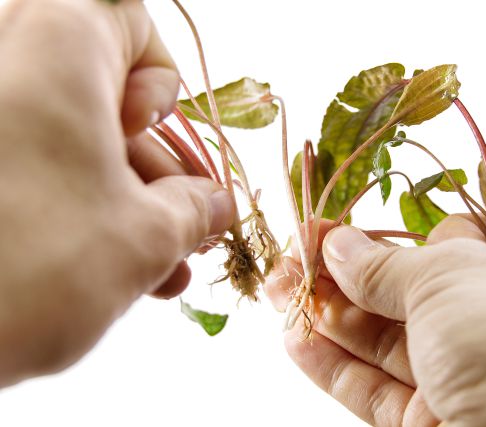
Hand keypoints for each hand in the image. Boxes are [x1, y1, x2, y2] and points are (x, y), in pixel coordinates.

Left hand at [0, 0, 232, 386]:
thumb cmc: (33, 266)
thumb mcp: (145, 236)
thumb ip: (195, 209)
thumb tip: (215, 203)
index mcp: (57, 49)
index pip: (128, 20)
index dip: (160, 80)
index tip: (152, 136)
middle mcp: (3, 62)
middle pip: (104, 97)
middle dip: (157, 171)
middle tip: (187, 229)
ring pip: (69, 143)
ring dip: (126, 204)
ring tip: (162, 271)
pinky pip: (29, 170)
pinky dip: (73, 208)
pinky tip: (113, 270)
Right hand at [266, 216, 485, 425]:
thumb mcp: (454, 279)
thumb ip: (387, 266)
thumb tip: (338, 245)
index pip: (460, 240)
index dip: (402, 229)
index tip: (347, 222)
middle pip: (409, 290)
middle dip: (346, 271)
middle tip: (295, 253)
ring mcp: (466, 379)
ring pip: (384, 341)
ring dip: (328, 315)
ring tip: (280, 290)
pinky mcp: (432, 424)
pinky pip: (374, 389)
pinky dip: (333, 365)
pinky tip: (296, 338)